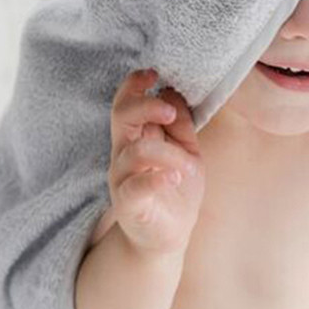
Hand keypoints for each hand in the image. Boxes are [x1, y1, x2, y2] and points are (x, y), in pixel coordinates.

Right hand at [107, 68, 205, 255]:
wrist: (169, 235)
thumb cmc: (176, 187)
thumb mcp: (187, 149)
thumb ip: (180, 123)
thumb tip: (173, 91)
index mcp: (136, 137)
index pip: (125, 102)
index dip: (134, 85)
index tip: (153, 73)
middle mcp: (123, 154)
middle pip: (121, 116)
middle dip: (145, 105)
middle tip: (169, 111)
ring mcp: (123, 179)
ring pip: (136, 151)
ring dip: (168, 153)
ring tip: (187, 167)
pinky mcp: (128, 204)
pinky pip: (135, 186)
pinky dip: (156, 178)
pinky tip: (174, 177)